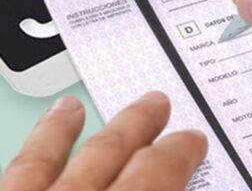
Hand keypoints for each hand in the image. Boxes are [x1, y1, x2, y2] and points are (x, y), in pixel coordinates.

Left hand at [1, 92, 206, 190]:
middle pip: (115, 154)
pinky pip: (23, 169)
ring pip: (64, 154)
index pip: (160, 174)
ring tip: (101, 105)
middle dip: (141, 128)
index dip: (181, 154)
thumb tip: (179, 182)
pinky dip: (44, 140)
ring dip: (89, 128)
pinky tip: (55, 119)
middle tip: (158, 106)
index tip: (193, 142)